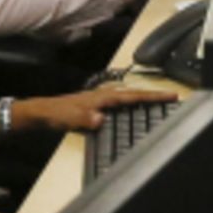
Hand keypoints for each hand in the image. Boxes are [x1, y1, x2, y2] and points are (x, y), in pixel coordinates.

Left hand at [18, 84, 175, 135]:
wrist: (41, 114)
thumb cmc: (55, 115)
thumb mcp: (70, 118)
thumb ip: (86, 119)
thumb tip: (100, 119)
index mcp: (101, 98)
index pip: (132, 96)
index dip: (152, 97)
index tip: (171, 95)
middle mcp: (103, 96)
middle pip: (134, 94)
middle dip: (154, 96)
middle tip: (172, 98)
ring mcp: (99, 101)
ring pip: (128, 98)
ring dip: (144, 100)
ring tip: (160, 103)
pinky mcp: (96, 107)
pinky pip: (120, 105)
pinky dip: (132, 106)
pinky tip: (134, 112)